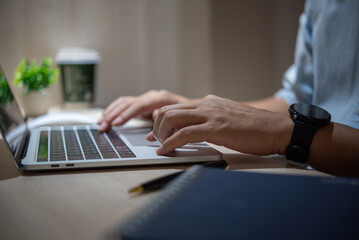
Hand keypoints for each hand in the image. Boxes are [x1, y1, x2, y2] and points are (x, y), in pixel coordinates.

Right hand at [98, 90, 191, 131]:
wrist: (191, 109)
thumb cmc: (186, 115)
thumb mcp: (180, 117)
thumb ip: (167, 116)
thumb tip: (155, 114)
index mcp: (160, 98)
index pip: (140, 105)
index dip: (127, 114)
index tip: (116, 123)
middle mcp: (150, 96)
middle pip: (128, 103)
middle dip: (114, 114)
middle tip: (103, 126)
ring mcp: (145, 99)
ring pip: (123, 103)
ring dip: (110, 113)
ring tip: (100, 124)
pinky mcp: (141, 105)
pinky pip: (123, 106)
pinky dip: (113, 111)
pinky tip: (105, 119)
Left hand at [147, 95, 293, 155]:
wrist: (276, 129)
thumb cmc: (255, 128)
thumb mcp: (227, 118)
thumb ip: (211, 120)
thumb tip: (195, 128)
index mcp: (209, 103)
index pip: (176, 107)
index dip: (161, 120)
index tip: (155, 133)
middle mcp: (207, 105)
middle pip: (168, 110)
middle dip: (157, 127)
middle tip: (157, 141)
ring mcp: (211, 114)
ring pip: (172, 118)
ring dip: (161, 134)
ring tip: (161, 146)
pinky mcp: (216, 128)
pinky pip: (184, 134)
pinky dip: (170, 143)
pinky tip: (166, 151)